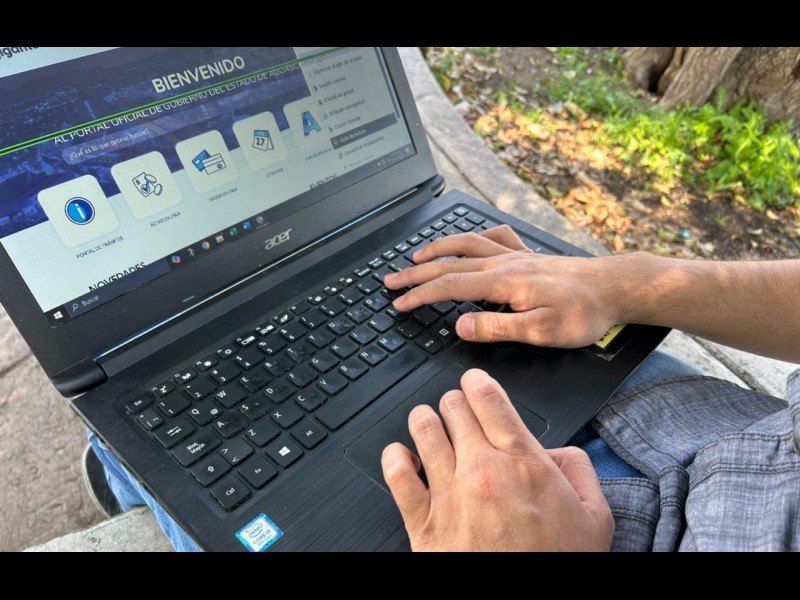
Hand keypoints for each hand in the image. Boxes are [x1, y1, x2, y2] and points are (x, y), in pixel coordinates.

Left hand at [381, 369, 612, 551]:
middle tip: (457, 410)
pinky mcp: (425, 524)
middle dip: (455, 402)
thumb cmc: (556, 564)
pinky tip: (402, 456)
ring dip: (424, 420)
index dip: (476, 381)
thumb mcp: (595, 516)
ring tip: (428, 423)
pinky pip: (397, 475)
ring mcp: (450, 495)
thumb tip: (560, 450)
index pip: (488, 397)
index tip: (474, 382)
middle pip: (453, 407)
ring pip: (423, 430)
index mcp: (523, 463)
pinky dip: (394, 457)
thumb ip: (580, 470)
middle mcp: (483, 471)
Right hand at [384, 226, 625, 347]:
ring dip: (436, 249)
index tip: (398, 304)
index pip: (449, 287)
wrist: (615, 287)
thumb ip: (497, 328)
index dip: (419, 296)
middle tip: (390, 281)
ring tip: (415, 258)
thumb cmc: (583, 312)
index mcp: (503, 283)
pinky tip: (468, 242)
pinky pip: (493, 238)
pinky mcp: (526, 255)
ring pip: (465, 245)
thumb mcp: (541, 331)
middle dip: (415, 274)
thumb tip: (459, 325)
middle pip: (448, 263)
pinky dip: (473, 238)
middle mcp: (504, 263)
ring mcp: (515, 255)